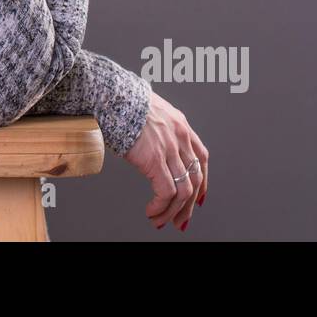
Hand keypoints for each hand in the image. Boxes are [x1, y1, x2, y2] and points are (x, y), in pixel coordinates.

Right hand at [121, 88, 208, 232]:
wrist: (113, 96)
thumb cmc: (124, 102)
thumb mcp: (151, 111)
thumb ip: (159, 127)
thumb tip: (151, 142)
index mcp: (181, 125)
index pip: (202, 158)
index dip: (203, 181)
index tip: (199, 197)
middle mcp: (180, 138)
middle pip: (195, 179)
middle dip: (188, 205)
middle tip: (180, 220)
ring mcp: (170, 149)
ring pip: (183, 191)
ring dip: (173, 211)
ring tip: (160, 220)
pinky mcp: (155, 160)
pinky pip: (166, 192)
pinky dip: (161, 206)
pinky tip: (151, 211)